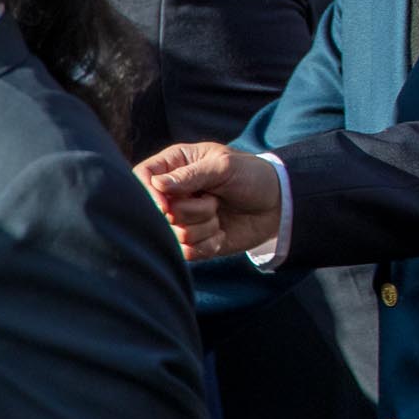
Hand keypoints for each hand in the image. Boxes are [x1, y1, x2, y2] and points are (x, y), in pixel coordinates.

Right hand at [132, 143, 282, 259]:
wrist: (277, 203)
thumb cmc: (251, 175)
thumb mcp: (225, 167)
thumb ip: (191, 175)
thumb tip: (157, 184)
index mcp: (174, 165)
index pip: (141, 177)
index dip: (148, 194)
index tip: (167, 205)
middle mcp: (171, 194)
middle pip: (157, 211)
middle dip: (191, 210)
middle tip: (214, 198)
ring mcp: (179, 219)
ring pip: (174, 234)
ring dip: (204, 225)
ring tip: (219, 211)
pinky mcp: (191, 242)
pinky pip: (187, 253)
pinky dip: (208, 243)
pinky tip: (221, 232)